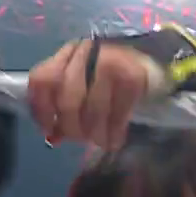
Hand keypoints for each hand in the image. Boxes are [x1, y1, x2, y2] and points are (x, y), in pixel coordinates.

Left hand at [26, 39, 162, 152]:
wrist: (154, 62)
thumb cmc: (112, 78)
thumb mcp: (85, 84)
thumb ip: (65, 105)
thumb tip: (53, 137)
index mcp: (69, 54)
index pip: (42, 79)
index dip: (41, 109)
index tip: (49, 130)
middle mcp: (86, 54)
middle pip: (67, 100)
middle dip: (72, 127)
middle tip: (81, 139)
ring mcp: (110, 64)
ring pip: (92, 110)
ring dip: (95, 133)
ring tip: (100, 141)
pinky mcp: (132, 77)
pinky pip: (117, 114)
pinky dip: (114, 132)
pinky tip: (115, 140)